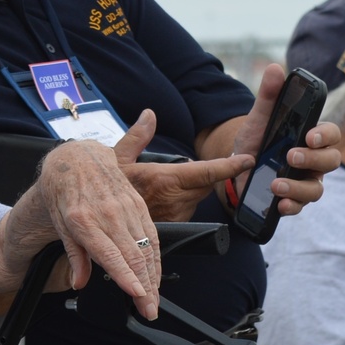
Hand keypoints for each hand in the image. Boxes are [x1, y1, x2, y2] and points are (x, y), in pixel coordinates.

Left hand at [37, 140, 161, 320]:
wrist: (77, 156)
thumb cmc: (64, 190)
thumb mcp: (59, 222)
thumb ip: (74, 255)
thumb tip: (79, 283)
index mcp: (84, 220)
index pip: (110, 254)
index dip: (126, 276)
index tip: (137, 294)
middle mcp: (108, 213)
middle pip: (133, 256)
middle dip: (145, 287)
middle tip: (149, 310)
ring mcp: (125, 207)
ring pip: (146, 247)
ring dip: (153, 276)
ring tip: (154, 299)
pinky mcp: (136, 202)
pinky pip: (151, 233)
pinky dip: (156, 256)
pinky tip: (156, 272)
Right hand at [115, 110, 254, 220]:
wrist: (97, 224)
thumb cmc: (105, 191)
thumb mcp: (116, 159)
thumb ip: (137, 136)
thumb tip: (149, 114)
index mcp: (164, 179)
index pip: (206, 173)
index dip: (229, 166)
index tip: (247, 160)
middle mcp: (174, 200)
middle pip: (206, 185)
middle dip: (204, 175)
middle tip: (185, 168)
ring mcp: (175, 217)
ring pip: (197, 198)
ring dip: (191, 189)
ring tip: (165, 186)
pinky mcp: (173, 229)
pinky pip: (187, 210)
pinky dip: (181, 202)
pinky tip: (162, 200)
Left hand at [232, 63, 341, 215]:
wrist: (237, 166)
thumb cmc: (256, 139)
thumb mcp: (259, 118)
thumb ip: (269, 96)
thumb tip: (275, 68)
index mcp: (310, 137)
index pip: (331, 134)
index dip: (325, 135)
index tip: (309, 136)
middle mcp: (314, 160)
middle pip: (331, 161)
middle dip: (313, 159)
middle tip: (291, 156)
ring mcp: (305, 180)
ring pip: (317, 188)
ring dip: (299, 188)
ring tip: (276, 184)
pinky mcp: (293, 198)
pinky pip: (300, 206)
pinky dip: (291, 206)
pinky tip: (279, 204)